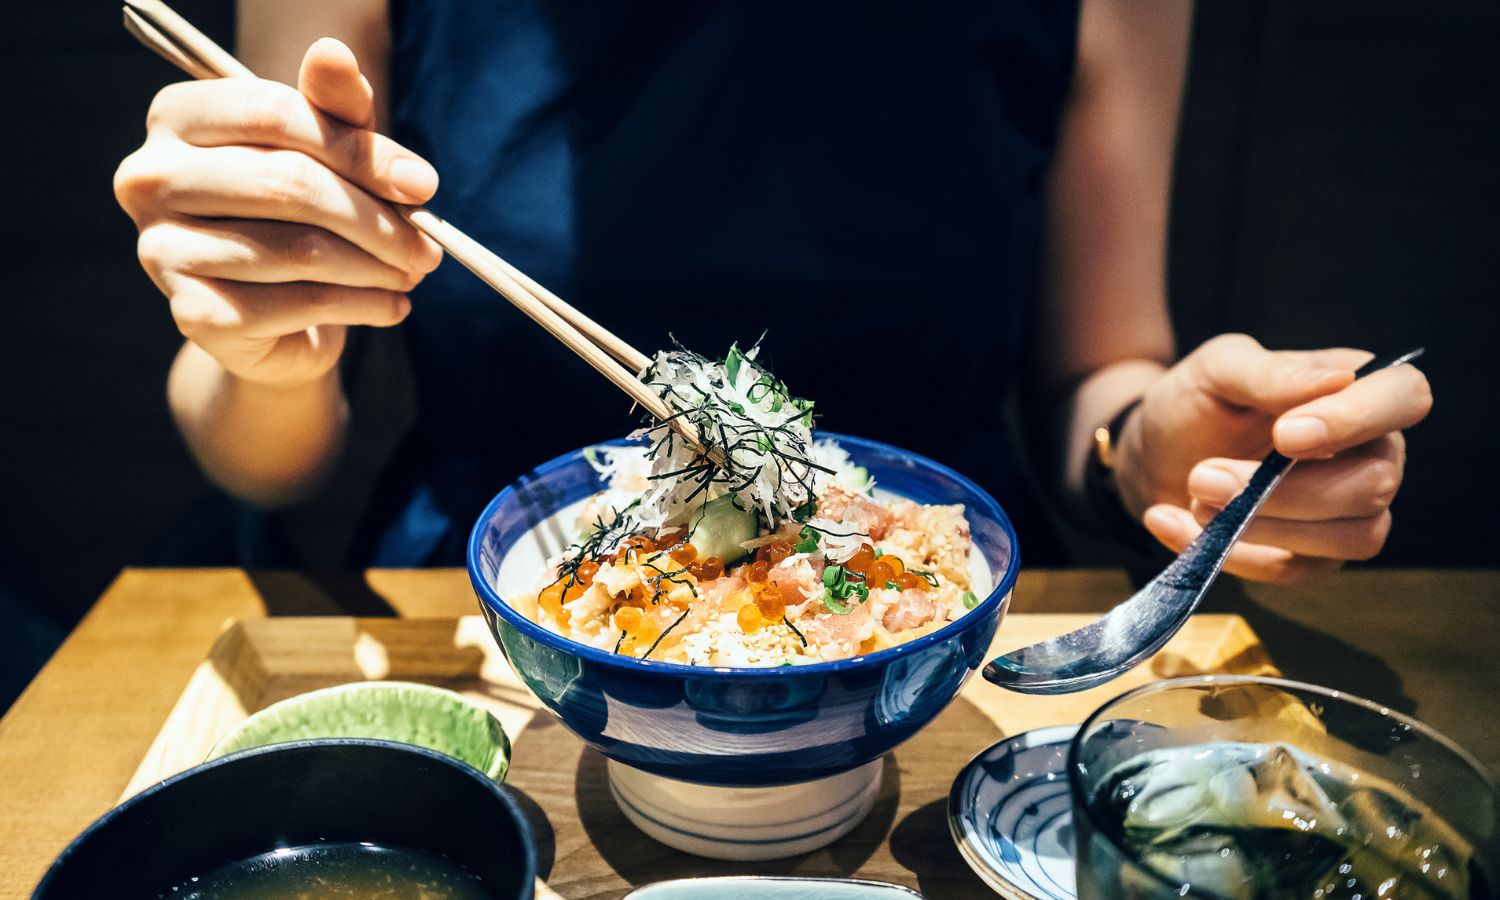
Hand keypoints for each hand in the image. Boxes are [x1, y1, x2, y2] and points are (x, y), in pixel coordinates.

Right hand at [114, 39, 442, 386]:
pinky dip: (361, 306)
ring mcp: (162, 249)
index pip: (273, 113)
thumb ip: (334, 107)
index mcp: (177, 117)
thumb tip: (336, 53)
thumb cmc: (299, 214)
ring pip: (300, 250)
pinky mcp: (193, 313)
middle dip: (377, 218)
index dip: (359, 150)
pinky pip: (298, 303)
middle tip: (429, 244)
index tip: (422, 185)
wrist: (273, 317)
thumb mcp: (326, 152)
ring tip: (413, 270)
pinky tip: (391, 305)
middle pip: (290, 184)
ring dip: (377, 265)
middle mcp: (151, 178)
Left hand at [1114, 334, 1431, 584]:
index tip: (1285, 435)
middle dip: (1286, 490)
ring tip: (1195, 498)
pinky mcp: (1313, 558)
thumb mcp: (1219, 369)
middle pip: (1375, 484)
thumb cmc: (1199, 400)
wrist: (1154, 450)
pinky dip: (1231, 554)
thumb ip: (1272, 374)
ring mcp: (1349, 512)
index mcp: (1360, 391)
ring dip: (1266, 526)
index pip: (1405, 396)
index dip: (1356, 419)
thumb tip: (1340, 380)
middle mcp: (1371, 453)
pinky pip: (1294, 572)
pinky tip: (1173, 522)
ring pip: (1353, 538)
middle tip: (1204, 476)